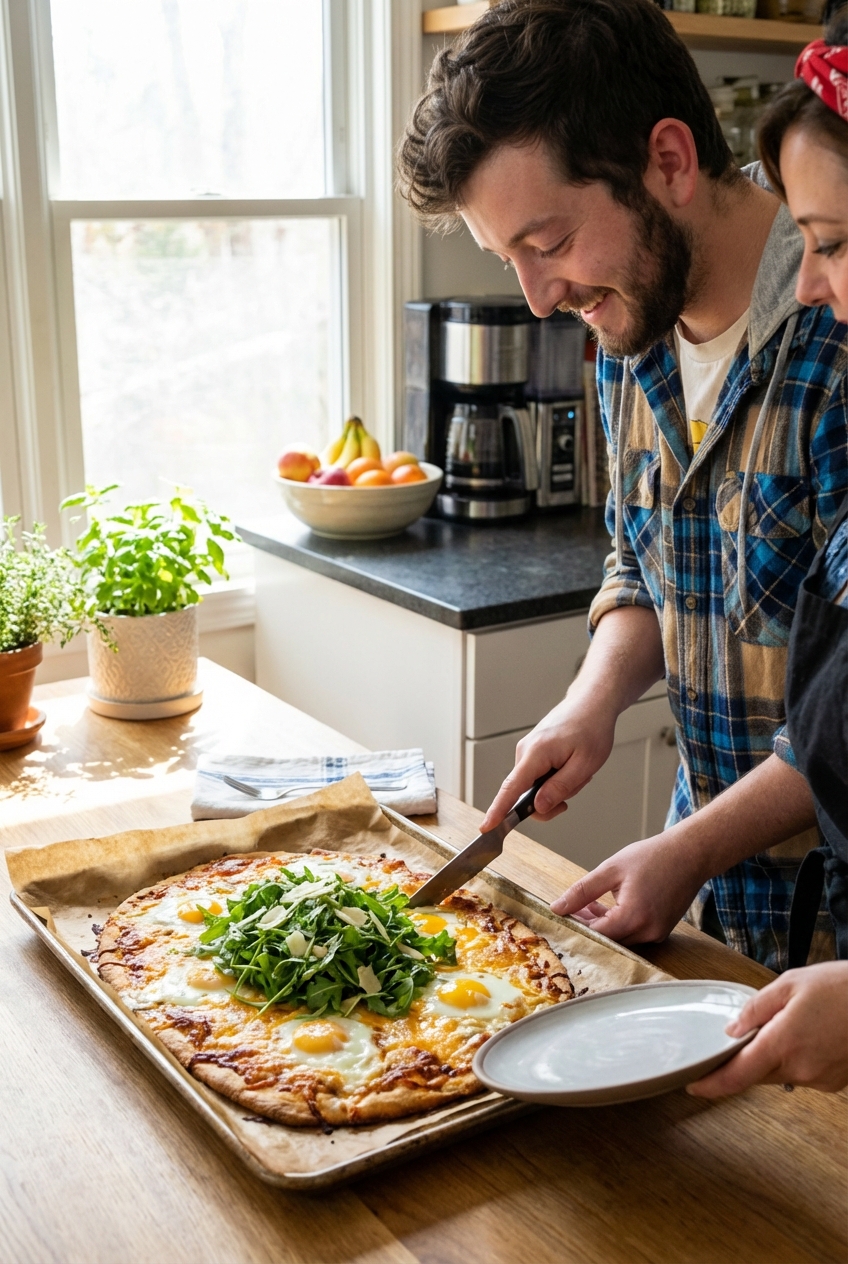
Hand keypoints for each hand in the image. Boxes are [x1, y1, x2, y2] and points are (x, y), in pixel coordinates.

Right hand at [479, 693, 616, 831]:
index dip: (498, 810)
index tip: (486, 827)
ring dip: (558, 786)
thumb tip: (539, 807)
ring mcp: (527, 751)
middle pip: (527, 794)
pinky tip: (570, 765)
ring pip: (536, 786)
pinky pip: (539, 776)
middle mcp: (525, 752)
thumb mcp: (584, 765)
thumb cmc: (591, 728)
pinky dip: (556, 777)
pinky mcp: (532, 752)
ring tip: (577, 769)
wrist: (591, 703)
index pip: (511, 788)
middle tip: (576, 785)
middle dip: (552, 798)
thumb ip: (559, 788)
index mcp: (536, 754)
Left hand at [549, 826, 706, 944]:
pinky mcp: (661, 931)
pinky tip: (607, 907)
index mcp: (633, 916)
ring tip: (587, 905)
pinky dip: (618, 924)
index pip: (595, 934)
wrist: (690, 854)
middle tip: (570, 910)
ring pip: (619, 938)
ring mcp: (657, 934)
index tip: (560, 917)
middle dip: (587, 926)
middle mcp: (648, 932)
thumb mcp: (611, 869)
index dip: (576, 926)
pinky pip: (633, 934)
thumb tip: (557, 907)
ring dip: (601, 925)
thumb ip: (582, 891)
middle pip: (607, 939)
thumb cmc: (653, 857)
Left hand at [687, 962, 847, 1096]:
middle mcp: (801, 1069)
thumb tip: (732, 1030)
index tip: (694, 1086)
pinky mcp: (834, 1082)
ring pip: (781, 1073)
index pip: (738, 1075)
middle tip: (742, 1036)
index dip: (712, 1085)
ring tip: (791, 1023)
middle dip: (745, 1060)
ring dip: (774, 1056)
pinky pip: (803, 1073)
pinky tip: (809, 1034)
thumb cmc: (841, 988)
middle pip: (757, 1074)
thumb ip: (756, 1009)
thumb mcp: (790, 985)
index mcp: (784, 1044)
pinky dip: (796, 1058)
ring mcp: (820, 1079)